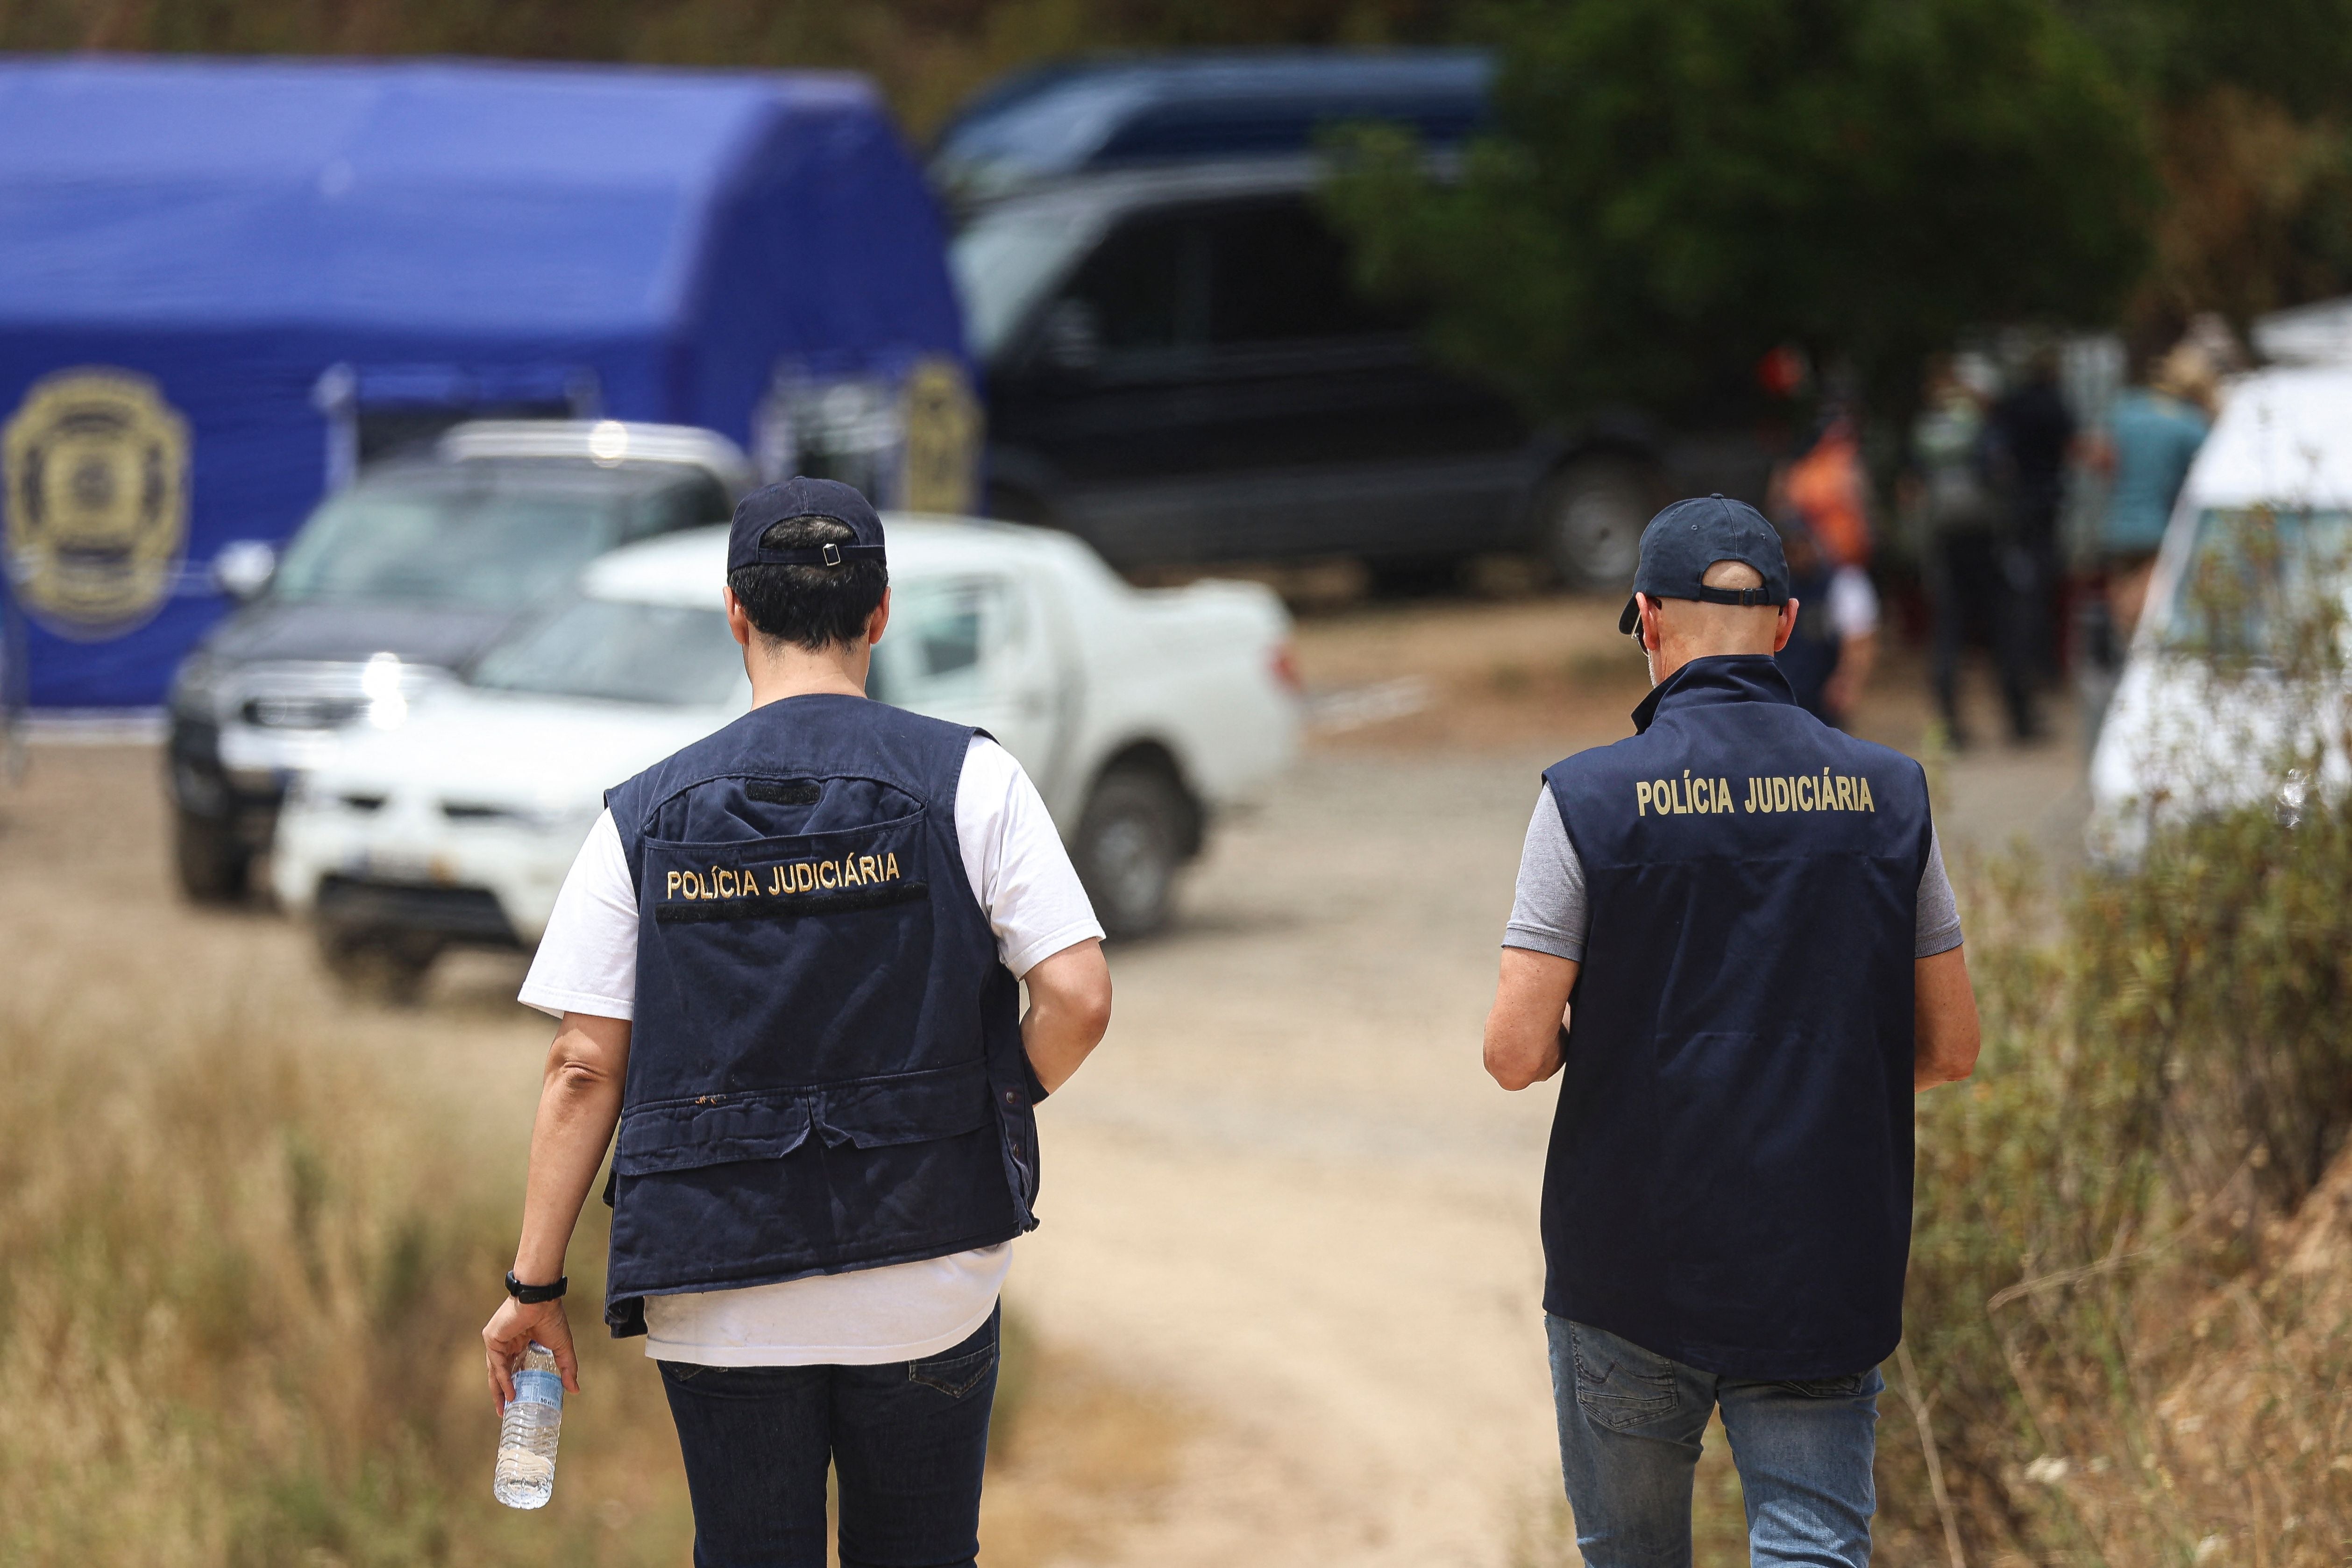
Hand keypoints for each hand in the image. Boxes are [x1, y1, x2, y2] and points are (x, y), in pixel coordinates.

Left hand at [482, 1294, 580, 1413]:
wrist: (541, 1300)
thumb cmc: (552, 1318)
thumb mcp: (562, 1348)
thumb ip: (567, 1368)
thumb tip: (575, 1390)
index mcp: (520, 1343)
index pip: (513, 1369)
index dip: (515, 1386)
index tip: (518, 1403)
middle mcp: (506, 1343)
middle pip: (501, 1373)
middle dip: (502, 1393)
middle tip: (505, 1412)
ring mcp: (497, 1341)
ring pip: (495, 1371)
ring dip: (499, 1390)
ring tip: (505, 1408)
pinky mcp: (491, 1338)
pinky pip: (496, 1363)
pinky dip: (502, 1379)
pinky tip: (509, 1392)